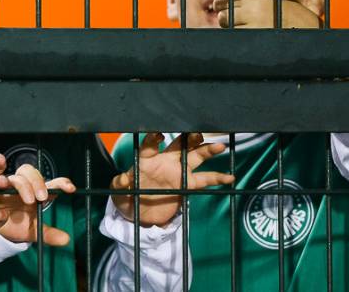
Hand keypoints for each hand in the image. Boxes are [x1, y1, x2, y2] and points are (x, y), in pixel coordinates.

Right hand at [0, 163, 74, 245]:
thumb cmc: (16, 224)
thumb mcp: (32, 231)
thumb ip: (48, 234)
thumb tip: (66, 240)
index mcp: (36, 193)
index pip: (51, 184)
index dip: (62, 183)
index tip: (70, 189)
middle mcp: (22, 185)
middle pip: (31, 173)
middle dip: (37, 183)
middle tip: (40, 198)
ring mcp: (7, 184)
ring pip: (15, 176)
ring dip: (20, 183)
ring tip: (23, 196)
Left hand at [111, 133, 233, 226]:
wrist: (138, 214)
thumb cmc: (126, 197)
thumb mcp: (119, 192)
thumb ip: (120, 184)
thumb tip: (122, 179)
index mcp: (146, 159)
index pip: (150, 145)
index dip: (154, 139)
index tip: (159, 135)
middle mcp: (164, 161)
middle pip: (178, 146)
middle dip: (188, 139)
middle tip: (197, 134)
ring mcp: (177, 172)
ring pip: (194, 157)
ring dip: (206, 151)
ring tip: (219, 146)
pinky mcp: (186, 185)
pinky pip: (204, 180)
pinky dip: (217, 178)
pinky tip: (229, 177)